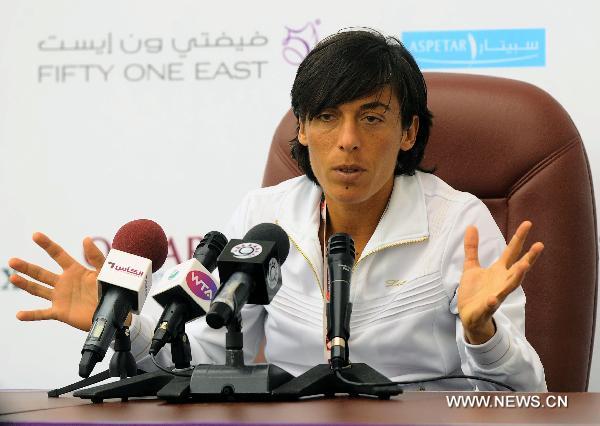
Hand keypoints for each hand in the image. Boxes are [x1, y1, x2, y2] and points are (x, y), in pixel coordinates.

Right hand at [9, 232, 104, 331]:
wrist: (115, 311)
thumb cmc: (111, 290)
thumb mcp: (104, 272)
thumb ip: (96, 257)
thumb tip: (86, 239)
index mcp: (74, 270)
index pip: (58, 254)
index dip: (47, 245)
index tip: (36, 235)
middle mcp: (64, 282)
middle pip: (41, 273)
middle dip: (27, 267)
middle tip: (12, 260)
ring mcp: (61, 297)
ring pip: (38, 290)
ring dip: (25, 284)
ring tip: (13, 277)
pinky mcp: (60, 312)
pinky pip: (43, 314)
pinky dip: (31, 315)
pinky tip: (19, 315)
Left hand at [457, 221, 543, 344]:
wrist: (469, 315)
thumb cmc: (474, 291)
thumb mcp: (471, 266)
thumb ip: (472, 248)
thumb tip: (472, 226)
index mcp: (499, 270)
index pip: (512, 252)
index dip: (519, 238)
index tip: (528, 223)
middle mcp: (502, 281)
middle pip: (518, 268)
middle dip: (529, 258)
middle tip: (540, 245)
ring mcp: (496, 295)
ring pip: (510, 286)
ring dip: (517, 277)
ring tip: (524, 266)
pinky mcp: (486, 308)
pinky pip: (490, 305)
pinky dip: (492, 302)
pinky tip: (493, 298)